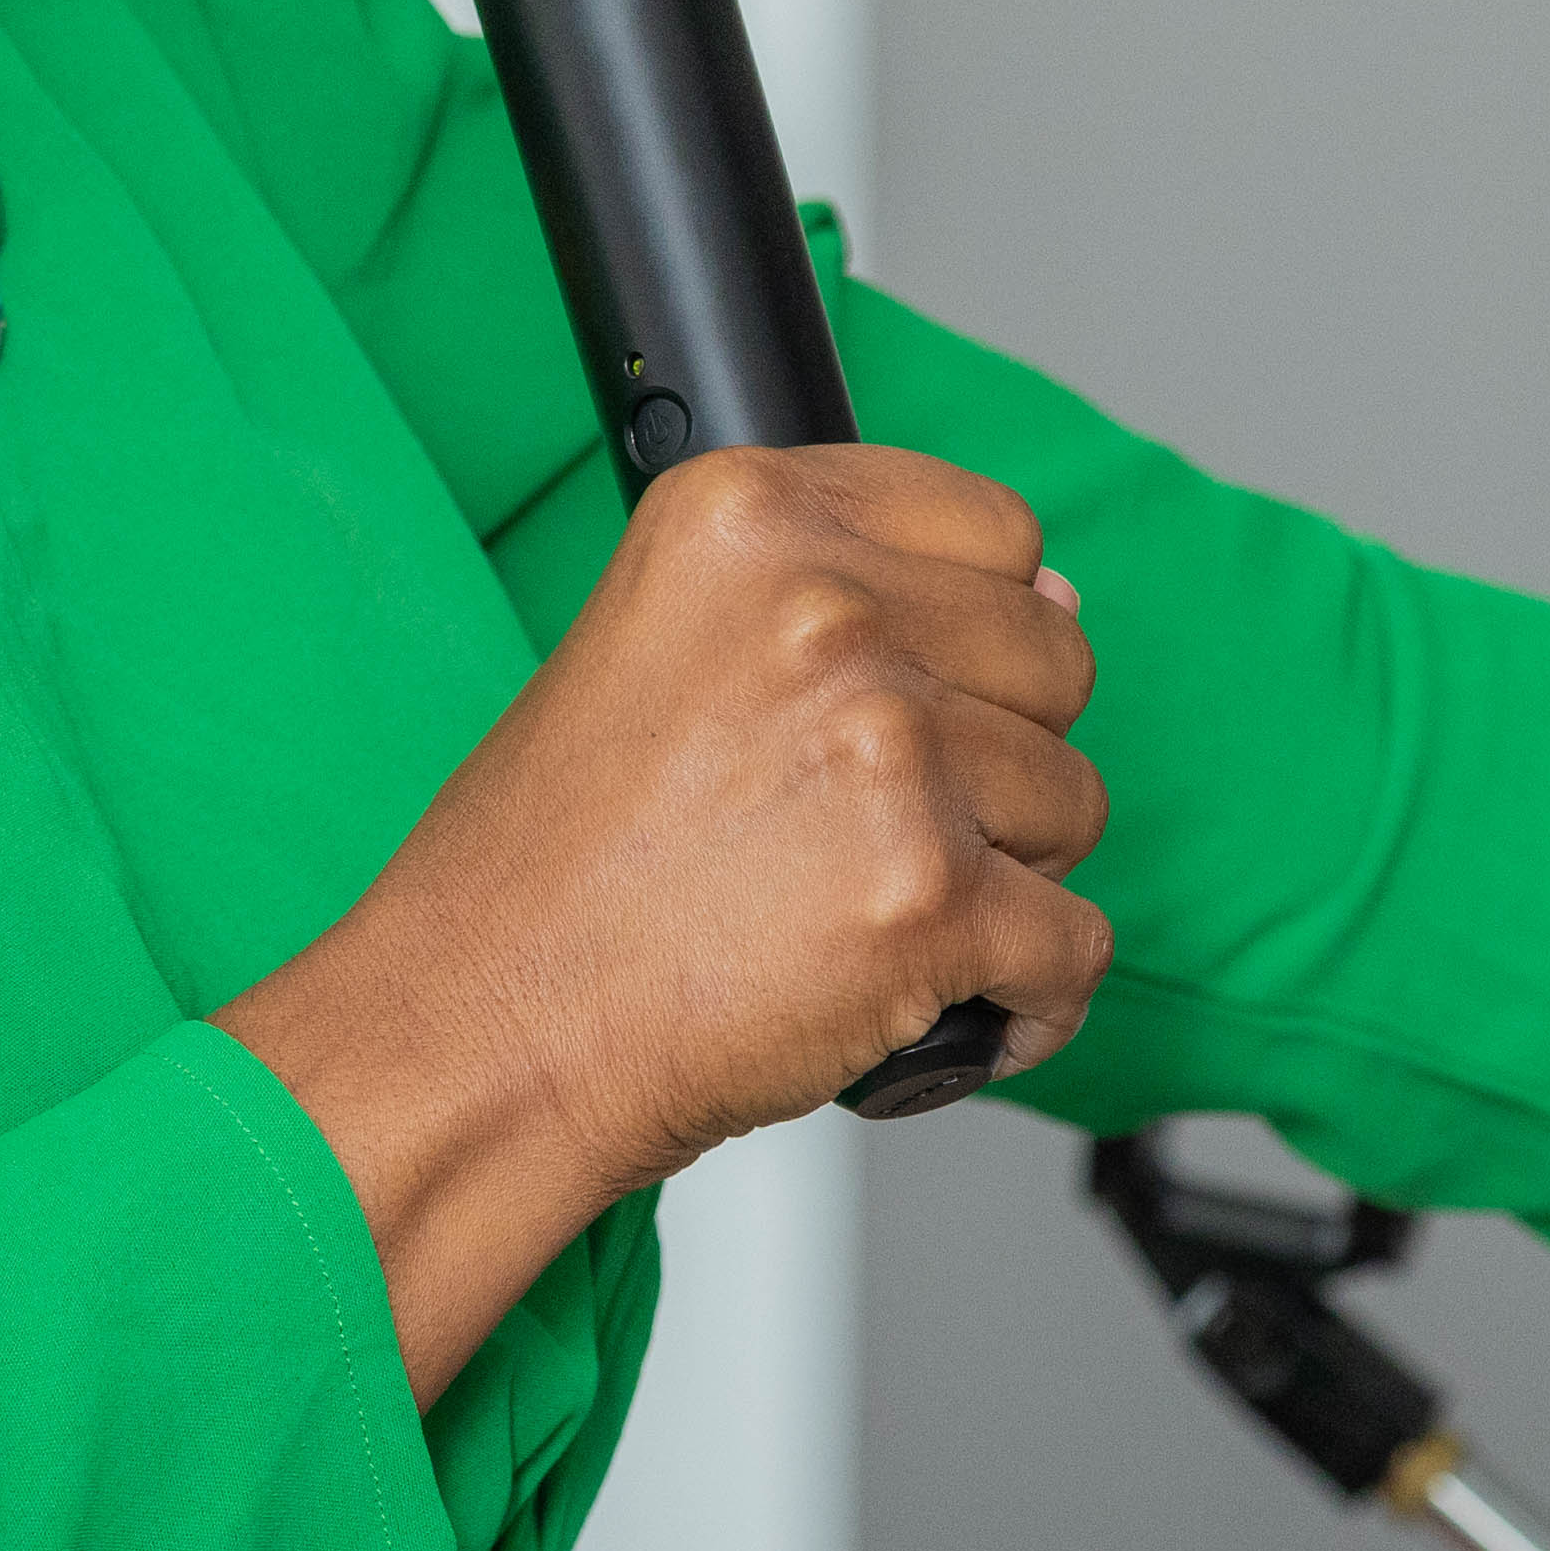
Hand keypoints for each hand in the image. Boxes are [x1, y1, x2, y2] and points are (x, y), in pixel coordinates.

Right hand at [225, 444, 1114, 1392]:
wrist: (475, 1032)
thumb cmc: (546, 870)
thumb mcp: (656, 641)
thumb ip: (837, 596)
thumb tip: (1053, 598)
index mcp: (749, 518)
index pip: (995, 531)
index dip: (975, 631)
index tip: (924, 693)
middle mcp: (826, 610)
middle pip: (1054, 661)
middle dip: (996, 757)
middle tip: (875, 828)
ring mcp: (887, 751)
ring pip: (1073, 804)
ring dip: (1005, 877)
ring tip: (874, 916)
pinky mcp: (928, 897)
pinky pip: (1074, 946)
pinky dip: (1028, 1001)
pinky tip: (940, 1010)